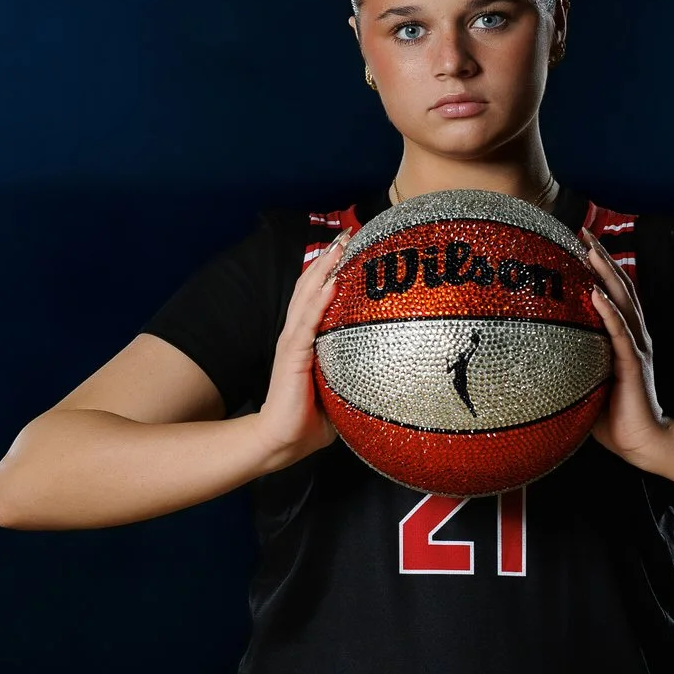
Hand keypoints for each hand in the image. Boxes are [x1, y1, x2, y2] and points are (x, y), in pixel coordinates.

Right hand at [254, 228, 353, 469]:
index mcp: (308, 340)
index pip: (319, 296)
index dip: (333, 270)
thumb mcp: (340, 390)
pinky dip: (319, 299)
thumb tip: (391, 373)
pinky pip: (307, 322)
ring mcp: (293, 342)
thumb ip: (357, 375)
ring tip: (341, 245)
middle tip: (350, 233)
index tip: (352, 248)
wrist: (282, 440)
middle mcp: (298, 334)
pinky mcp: (293, 354)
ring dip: (325, 268)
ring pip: (308, 295)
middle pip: (312, 286)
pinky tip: (331, 282)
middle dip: (330, 257)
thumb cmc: (310, 420)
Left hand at [579, 227, 671, 464]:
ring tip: (591, 250)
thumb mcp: (584, 382)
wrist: (642, 442)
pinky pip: (620, 333)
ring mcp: (636, 347)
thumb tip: (529, 358)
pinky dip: (609, 312)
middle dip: (601, 257)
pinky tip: (596, 294)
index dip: (599, 267)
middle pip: (619, 286)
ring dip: (606, 274)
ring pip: (622, 301)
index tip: (579, 243)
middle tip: (583, 231)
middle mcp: (633, 336)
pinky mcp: (633, 364)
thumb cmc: (611, 417)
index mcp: (623, 338)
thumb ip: (568, 364)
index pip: (612, 293)